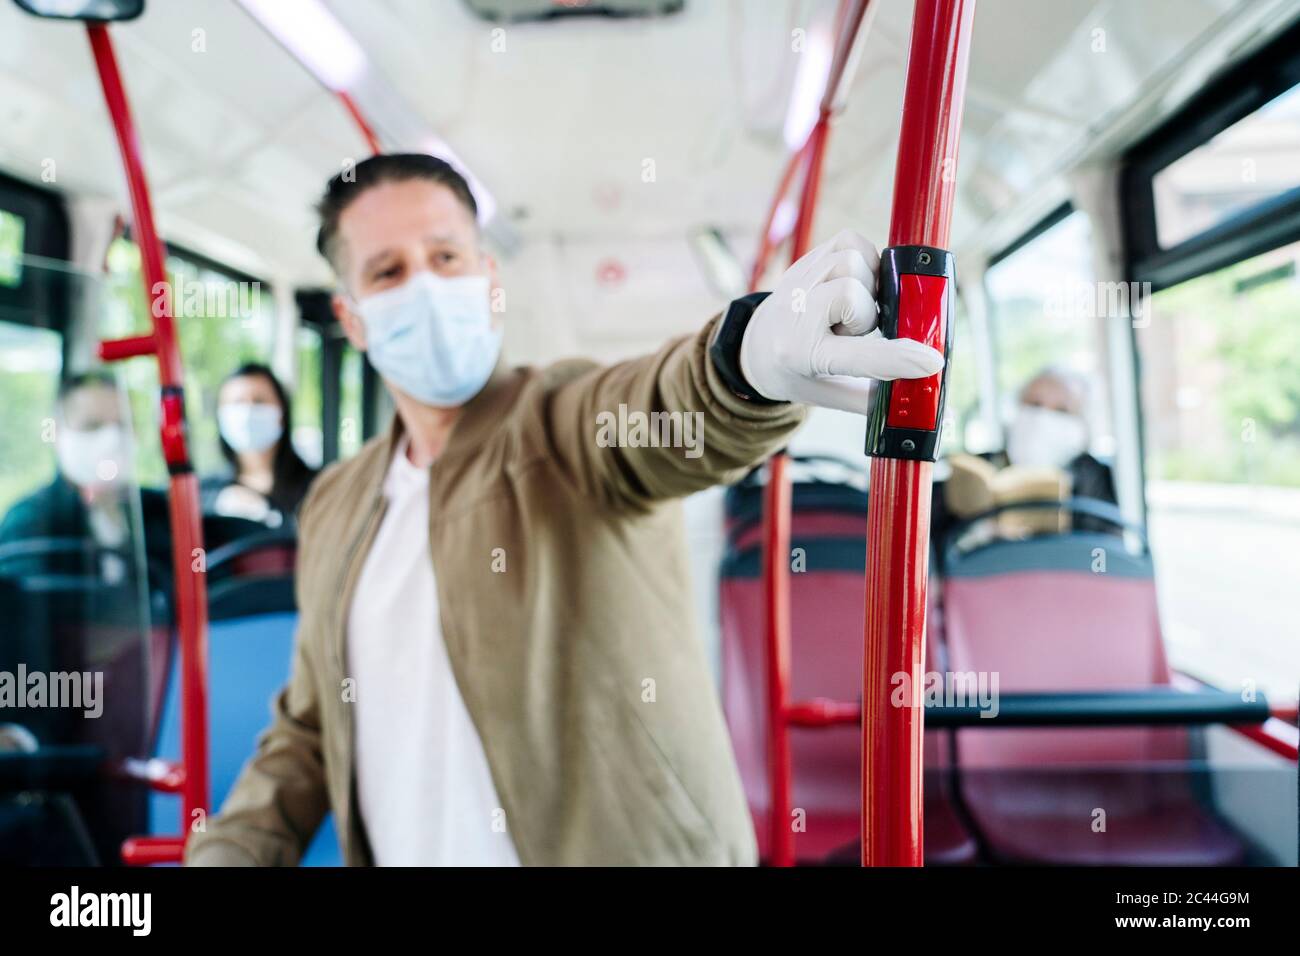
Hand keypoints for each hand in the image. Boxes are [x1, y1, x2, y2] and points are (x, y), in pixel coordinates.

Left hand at [739, 229, 944, 413]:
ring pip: (853, 262)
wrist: (757, 344)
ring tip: (850, 309)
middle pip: (852, 294)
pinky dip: (864, 259)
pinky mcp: (807, 258)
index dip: (898, 357)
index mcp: (800, 356)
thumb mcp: (830, 396)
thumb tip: (927, 400)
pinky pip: (851, 241)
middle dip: (867, 315)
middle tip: (854, 332)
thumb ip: (875, 401)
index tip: (931, 361)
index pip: (858, 357)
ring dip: (866, 286)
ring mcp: (798, 280)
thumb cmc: (799, 373)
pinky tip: (854, 282)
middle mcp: (794, 313)